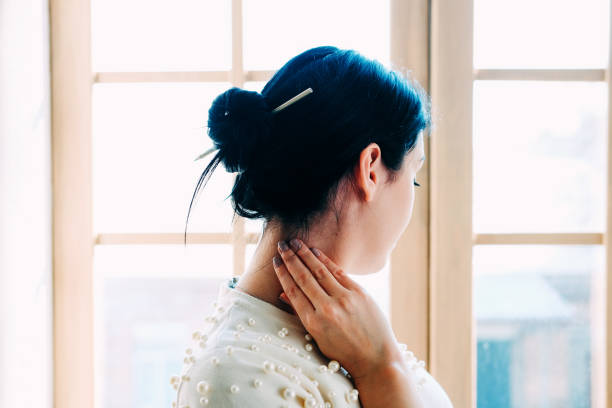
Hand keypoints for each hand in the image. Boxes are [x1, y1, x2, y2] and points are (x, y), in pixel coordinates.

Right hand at [272, 238, 402, 380]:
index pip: (293, 292)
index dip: (283, 274)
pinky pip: (339, 272)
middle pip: (304, 278)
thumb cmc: (344, 351)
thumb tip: (282, 293)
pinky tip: (315, 251)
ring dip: (306, 254)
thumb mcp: (319, 337)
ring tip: (295, 242)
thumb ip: (301, 313)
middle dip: (291, 259)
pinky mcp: (360, 293)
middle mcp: (328, 309)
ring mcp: (345, 300)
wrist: (377, 359)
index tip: (275, 261)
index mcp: (314, 323)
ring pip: (320, 271)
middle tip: (281, 245)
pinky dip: (326, 260)